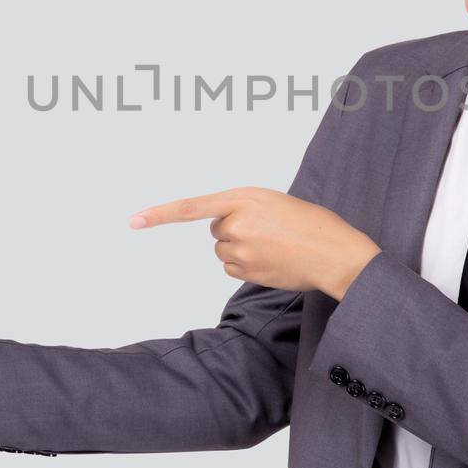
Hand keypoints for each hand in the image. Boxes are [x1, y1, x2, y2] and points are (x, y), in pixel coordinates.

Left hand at [129, 186, 380, 299]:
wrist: (334, 251)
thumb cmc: (311, 223)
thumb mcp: (274, 202)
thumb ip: (244, 208)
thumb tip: (224, 230)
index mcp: (243, 197)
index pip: (191, 207)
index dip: (159, 214)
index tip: (133, 221)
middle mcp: (236, 222)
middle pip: (216, 229)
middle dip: (235, 229)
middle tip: (268, 229)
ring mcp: (240, 249)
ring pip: (223, 250)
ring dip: (241, 248)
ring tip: (274, 245)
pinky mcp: (246, 271)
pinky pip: (231, 268)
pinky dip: (246, 265)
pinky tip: (271, 260)